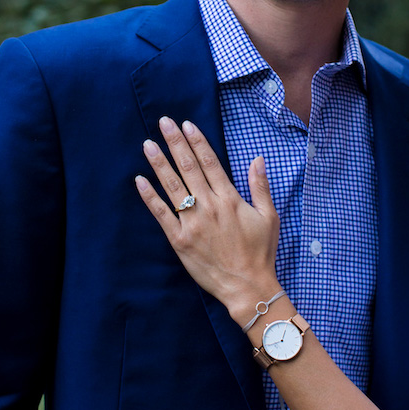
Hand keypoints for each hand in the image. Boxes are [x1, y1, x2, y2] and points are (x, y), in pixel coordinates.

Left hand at [135, 117, 281, 324]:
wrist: (248, 287)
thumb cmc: (260, 252)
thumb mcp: (268, 216)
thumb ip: (260, 186)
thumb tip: (257, 159)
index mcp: (229, 199)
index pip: (210, 162)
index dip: (196, 141)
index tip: (186, 125)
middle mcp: (209, 206)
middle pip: (189, 168)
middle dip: (175, 143)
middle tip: (163, 123)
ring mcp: (192, 223)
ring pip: (172, 186)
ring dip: (159, 163)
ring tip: (148, 144)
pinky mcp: (180, 240)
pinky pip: (161, 214)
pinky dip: (150, 197)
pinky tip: (140, 180)